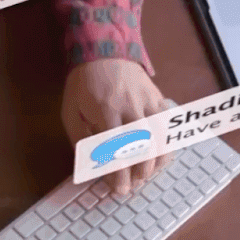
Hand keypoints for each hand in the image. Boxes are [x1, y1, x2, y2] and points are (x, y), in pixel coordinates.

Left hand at [60, 58, 170, 197]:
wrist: (103, 50)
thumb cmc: (83, 84)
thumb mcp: (71, 111)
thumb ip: (80, 139)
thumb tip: (90, 168)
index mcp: (105, 109)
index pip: (116, 147)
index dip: (120, 172)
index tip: (120, 189)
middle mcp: (130, 105)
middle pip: (143, 144)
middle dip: (140, 170)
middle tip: (133, 184)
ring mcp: (147, 100)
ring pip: (162, 135)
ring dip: (157, 159)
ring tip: (148, 174)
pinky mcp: (158, 97)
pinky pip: (169, 124)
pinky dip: (168, 143)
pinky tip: (162, 156)